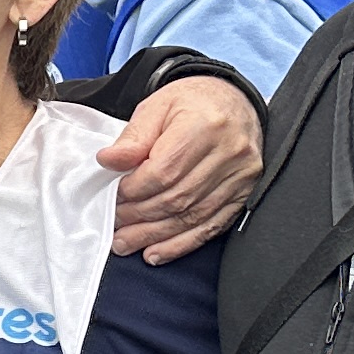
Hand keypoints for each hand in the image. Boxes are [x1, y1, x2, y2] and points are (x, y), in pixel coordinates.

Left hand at [101, 74, 259, 259]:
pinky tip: (156, 252)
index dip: (134, 190)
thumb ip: (134, 137)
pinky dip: (181, 244)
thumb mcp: (158, 106)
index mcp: (205, 126)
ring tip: (125, 244)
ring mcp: (241, 176)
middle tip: (114, 226)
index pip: (164, 171)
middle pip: (177, 197)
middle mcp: (229, 153)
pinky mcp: (245, 193)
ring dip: (155, 236)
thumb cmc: (192, 102)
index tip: (113, 197)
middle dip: (139, 217)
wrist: (234, 101)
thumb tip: (107, 161)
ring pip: (192, 217)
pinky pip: (212, 226)